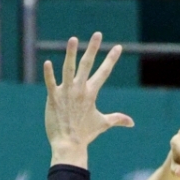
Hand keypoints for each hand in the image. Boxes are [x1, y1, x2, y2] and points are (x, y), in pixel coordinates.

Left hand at [43, 33, 132, 165]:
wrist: (69, 145)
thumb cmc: (85, 134)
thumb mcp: (102, 124)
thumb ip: (117, 119)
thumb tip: (132, 122)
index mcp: (91, 93)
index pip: (104, 72)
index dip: (111, 59)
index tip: (118, 47)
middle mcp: (80, 90)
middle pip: (87, 65)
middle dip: (93, 49)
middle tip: (98, 34)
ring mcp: (66, 93)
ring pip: (68, 69)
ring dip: (71, 54)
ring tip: (73, 39)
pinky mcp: (53, 98)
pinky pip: (50, 83)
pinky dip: (49, 74)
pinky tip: (47, 62)